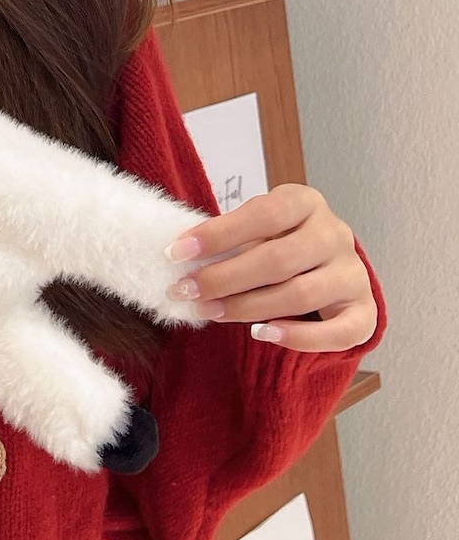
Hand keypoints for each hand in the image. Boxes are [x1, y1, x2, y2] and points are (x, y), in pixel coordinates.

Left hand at [163, 184, 377, 352]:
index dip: (218, 234)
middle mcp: (335, 234)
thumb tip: (182, 256)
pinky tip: (261, 333)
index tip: (176, 252)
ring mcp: (354, 274)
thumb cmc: (280, 242)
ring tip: (210, 312)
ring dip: (247, 307)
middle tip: (186, 290)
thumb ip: (231, 238)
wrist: (329, 265)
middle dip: (224, 278)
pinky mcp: (364, 312)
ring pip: (300, 295)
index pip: (263, 215)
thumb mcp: (259, 228)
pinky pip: (336, 332)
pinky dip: (297, 337)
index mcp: (306, 203)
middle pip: (278, 259)